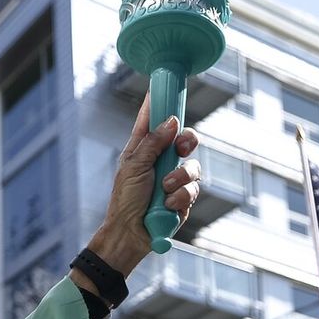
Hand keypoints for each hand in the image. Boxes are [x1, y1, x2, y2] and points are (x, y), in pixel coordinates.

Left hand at [79, 99, 202, 279]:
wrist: (130, 235)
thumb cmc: (125, 201)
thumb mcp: (134, 166)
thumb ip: (153, 143)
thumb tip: (172, 120)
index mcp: (144, 148)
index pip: (154, 118)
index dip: (162, 102)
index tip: (168, 83)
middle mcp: (162, 160)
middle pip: (185, 138)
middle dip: (186, 142)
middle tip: (180, 148)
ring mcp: (175, 180)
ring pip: (193, 167)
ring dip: (179, 179)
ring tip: (163, 191)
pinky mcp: (183, 199)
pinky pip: (193, 190)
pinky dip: (180, 197)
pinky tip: (167, 205)